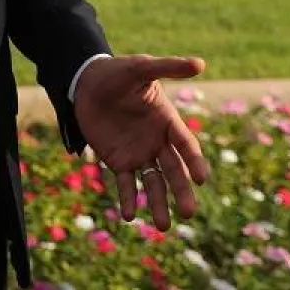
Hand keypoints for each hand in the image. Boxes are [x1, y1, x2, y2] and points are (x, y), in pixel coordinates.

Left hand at [73, 54, 210, 230]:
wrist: (87, 82)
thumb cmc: (118, 73)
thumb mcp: (141, 68)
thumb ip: (168, 67)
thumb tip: (200, 63)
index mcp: (168, 121)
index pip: (185, 145)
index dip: (194, 161)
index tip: (201, 178)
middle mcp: (157, 142)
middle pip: (174, 171)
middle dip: (182, 192)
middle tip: (189, 213)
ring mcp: (139, 153)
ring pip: (153, 183)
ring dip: (159, 204)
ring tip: (163, 226)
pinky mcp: (118, 161)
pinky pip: (126, 183)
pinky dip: (128, 199)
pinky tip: (129, 215)